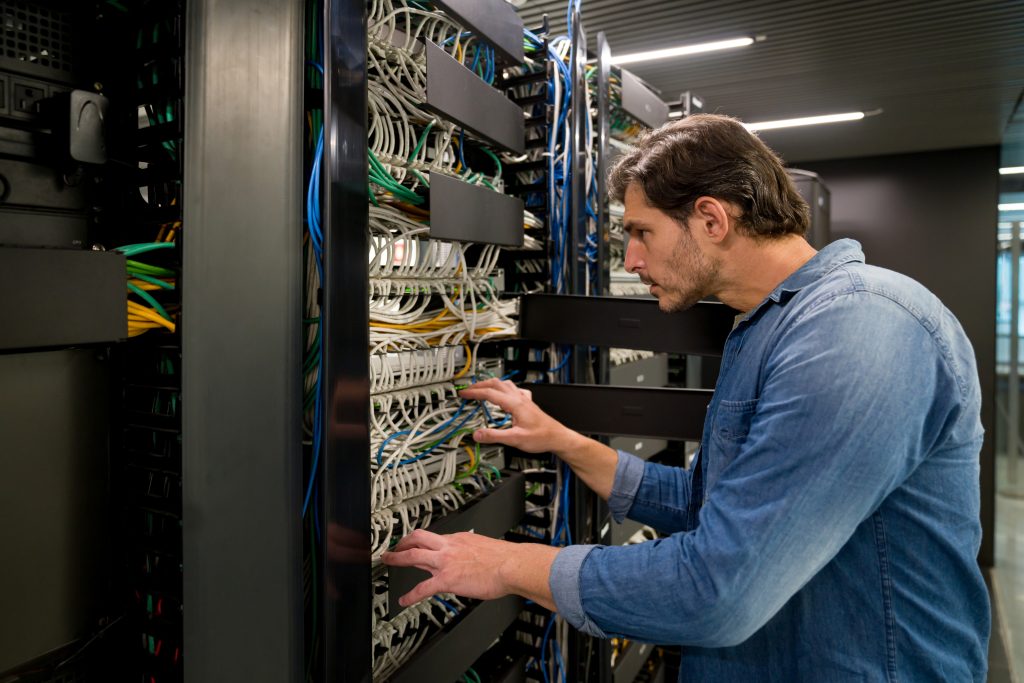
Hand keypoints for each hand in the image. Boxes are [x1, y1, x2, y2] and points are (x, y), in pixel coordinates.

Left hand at [381, 529, 558, 609]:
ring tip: (388, 561)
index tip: (418, 544)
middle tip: (394, 548)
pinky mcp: (447, 580)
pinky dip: (410, 596)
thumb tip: (474, 557)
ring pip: (414, 556)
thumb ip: (473, 550)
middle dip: (403, 542)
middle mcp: (449, 547)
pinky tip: (403, 601)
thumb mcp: (485, 547)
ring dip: (397, 558)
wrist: (510, 565)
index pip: (434, 538)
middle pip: (418, 538)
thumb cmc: (504, 559)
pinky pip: (423, 588)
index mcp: (459, 539)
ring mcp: (446, 562)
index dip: (422, 542)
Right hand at [458, 378, 580, 455]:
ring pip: (505, 384)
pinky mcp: (528, 403)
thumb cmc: (542, 437)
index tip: (463, 394)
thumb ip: (495, 436)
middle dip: (480, 385)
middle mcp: (519, 398)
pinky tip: (504, 394)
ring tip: (482, 388)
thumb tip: (477, 434)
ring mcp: (524, 399)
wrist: (557, 437)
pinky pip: (514, 390)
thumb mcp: (515, 439)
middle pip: (496, 384)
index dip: (474, 393)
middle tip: (468, 390)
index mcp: (515, 403)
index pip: (490, 393)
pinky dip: (504, 389)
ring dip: (491, 384)